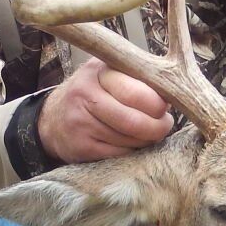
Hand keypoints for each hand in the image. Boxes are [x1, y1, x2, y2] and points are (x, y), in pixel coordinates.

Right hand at [38, 58, 174, 161]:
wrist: (51, 120)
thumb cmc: (91, 93)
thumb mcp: (107, 72)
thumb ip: (136, 76)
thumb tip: (174, 92)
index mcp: (98, 71)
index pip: (137, 92)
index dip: (159, 103)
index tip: (166, 106)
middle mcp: (86, 95)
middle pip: (135, 120)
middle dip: (158, 126)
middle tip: (164, 124)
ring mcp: (81, 123)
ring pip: (130, 140)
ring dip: (147, 140)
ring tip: (148, 132)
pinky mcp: (82, 147)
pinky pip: (120, 154)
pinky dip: (133, 151)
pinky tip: (132, 143)